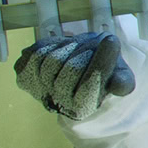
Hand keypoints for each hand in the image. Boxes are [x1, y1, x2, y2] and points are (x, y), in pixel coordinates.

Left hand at [14, 31, 135, 119]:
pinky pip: (33, 54)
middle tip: (95, 43)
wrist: (78, 70)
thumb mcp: (120, 77)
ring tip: (78, 47)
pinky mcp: (24, 76)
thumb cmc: (102, 73)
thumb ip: (123, 82)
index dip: (102, 61)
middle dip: (86, 50)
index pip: (90, 85)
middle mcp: (58, 103)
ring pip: (50, 59)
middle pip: (70, 68)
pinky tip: (60, 49)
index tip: (112, 41)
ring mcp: (38, 89)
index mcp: (83, 107)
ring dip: (68, 46)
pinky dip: (49, 45)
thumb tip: (119, 83)